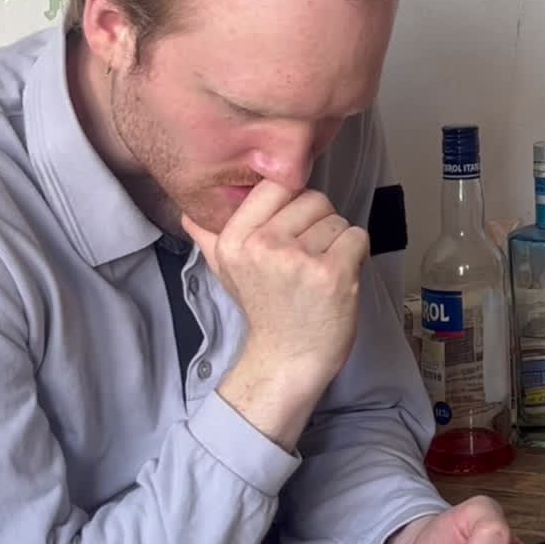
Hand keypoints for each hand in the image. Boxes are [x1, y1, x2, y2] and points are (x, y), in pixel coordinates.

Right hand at [182, 182, 369, 446]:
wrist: (286, 358)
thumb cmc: (264, 309)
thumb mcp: (227, 272)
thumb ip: (209, 237)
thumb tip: (188, 213)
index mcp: (234, 239)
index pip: (277, 185)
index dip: (294, 202)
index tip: (293, 229)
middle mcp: (262, 245)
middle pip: (314, 199)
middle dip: (320, 224)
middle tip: (308, 258)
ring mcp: (298, 259)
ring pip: (338, 219)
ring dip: (338, 242)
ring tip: (321, 271)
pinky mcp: (332, 273)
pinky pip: (357, 236)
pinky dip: (357, 254)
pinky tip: (339, 276)